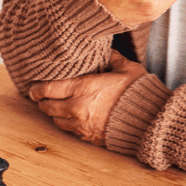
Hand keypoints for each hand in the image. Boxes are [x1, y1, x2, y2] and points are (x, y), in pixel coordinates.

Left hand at [28, 51, 146, 145]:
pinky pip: (68, 130)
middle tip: (42, 96)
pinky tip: (71, 116)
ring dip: (53, 113)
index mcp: (82, 88)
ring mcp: (81, 125)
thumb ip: (112, 58)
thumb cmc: (139, 94)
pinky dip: (66, 123)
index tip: (33, 87)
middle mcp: (76, 108)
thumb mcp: (127, 69)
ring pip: (55, 119)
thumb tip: (106, 49)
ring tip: (56, 105)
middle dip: (43, 100)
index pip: (47, 89)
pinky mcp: (87, 137)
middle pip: (47, 106)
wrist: (151, 123)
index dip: (37, 88)